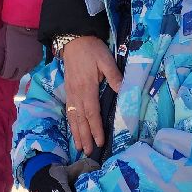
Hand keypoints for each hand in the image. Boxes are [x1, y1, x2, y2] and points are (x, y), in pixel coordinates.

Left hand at [0, 25, 43, 80]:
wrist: (26, 23)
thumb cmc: (9, 33)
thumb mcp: (0, 45)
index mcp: (13, 61)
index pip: (6, 76)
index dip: (2, 73)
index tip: (1, 68)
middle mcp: (24, 65)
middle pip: (16, 77)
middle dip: (10, 74)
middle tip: (6, 67)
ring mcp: (33, 62)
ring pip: (24, 73)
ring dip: (18, 70)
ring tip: (15, 62)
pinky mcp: (39, 59)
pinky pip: (32, 67)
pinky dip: (27, 66)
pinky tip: (23, 58)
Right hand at [58, 37, 118, 153]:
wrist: (73, 39)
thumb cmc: (91, 49)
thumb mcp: (106, 59)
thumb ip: (114, 75)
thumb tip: (123, 90)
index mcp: (87, 87)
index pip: (92, 112)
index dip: (95, 128)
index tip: (100, 142)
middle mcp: (77, 93)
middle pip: (81, 119)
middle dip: (85, 136)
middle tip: (88, 152)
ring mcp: (71, 92)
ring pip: (73, 117)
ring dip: (76, 133)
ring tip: (79, 146)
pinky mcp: (68, 90)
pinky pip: (69, 111)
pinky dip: (71, 123)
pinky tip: (73, 130)